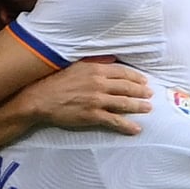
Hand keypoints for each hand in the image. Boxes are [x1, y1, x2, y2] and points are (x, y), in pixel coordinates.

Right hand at [19, 61, 152, 134]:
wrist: (39, 99)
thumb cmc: (55, 81)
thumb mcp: (76, 65)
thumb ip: (95, 62)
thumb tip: (111, 59)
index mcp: (96, 69)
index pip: (122, 72)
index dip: (135, 77)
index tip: (144, 80)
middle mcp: (99, 83)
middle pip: (127, 87)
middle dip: (141, 91)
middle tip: (150, 94)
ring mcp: (97, 100)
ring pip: (124, 103)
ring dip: (139, 106)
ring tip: (148, 108)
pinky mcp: (93, 115)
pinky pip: (115, 121)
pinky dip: (127, 125)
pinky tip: (136, 129)